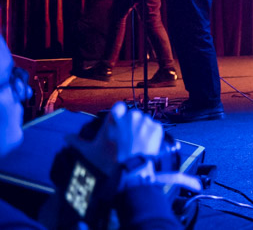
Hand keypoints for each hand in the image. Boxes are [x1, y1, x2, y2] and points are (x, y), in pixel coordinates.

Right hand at [64, 102, 202, 192]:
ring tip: (134, 146)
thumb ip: (77, 142)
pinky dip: (150, 136)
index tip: (116, 126)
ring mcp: (146, 121)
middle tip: (124, 141)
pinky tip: (143, 147)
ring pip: (143, 122)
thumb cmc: (107, 162)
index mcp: (116, 117)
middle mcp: (132, 115)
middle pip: (131, 116)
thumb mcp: (89, 152)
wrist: (131, 174)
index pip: (118, 107)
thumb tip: (66, 137)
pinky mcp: (157, 129)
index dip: (118, 116)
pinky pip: (154, 129)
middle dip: (128, 125)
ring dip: (140, 130)